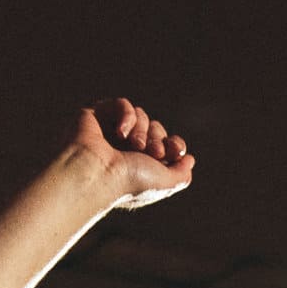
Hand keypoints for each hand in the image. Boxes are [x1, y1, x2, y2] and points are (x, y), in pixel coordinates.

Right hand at [67, 98, 194, 210]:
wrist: (97, 174)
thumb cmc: (128, 183)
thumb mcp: (166, 183)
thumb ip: (182, 174)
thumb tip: (189, 159)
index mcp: (140, 166)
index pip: (166, 145)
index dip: (175, 144)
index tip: (175, 149)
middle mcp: (125, 150)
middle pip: (156, 129)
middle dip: (157, 138)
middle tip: (150, 152)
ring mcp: (110, 133)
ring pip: (141, 116)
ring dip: (142, 129)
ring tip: (132, 145)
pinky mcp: (97, 116)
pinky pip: (122, 104)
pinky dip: (127, 115)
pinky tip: (121, 131)